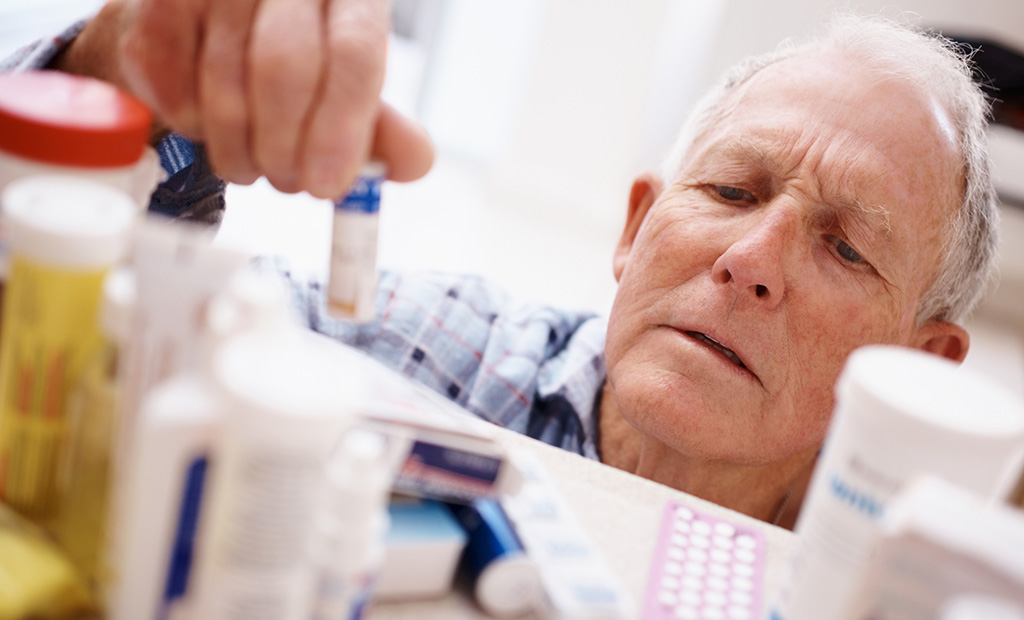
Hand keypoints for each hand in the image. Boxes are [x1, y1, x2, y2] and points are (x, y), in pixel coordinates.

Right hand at [66, 0, 432, 195]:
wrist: (205, 25)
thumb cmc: (291, 60)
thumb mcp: (347, 90)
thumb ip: (381, 127)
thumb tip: (415, 162)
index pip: (354, 51)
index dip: (340, 128)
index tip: (327, 184)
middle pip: (284, 68)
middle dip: (283, 148)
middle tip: (287, 182)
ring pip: (223, 84)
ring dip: (237, 149)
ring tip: (251, 163)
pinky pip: (171, 83)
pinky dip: (192, 125)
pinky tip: (209, 127)